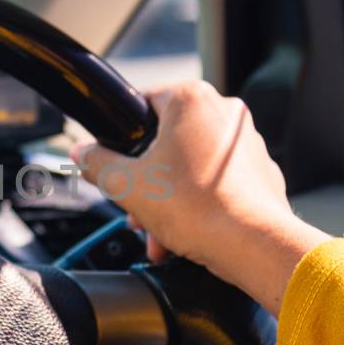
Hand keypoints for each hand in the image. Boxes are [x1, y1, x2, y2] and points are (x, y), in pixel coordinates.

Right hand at [72, 81, 326, 314]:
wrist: (250, 244)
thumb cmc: (195, 208)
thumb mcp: (127, 184)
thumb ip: (97, 162)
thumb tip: (82, 153)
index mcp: (191, 99)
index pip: (142, 103)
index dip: (124, 137)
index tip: (117, 163)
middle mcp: (225, 112)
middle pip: (168, 140)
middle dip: (148, 181)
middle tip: (137, 210)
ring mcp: (248, 141)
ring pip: (192, 165)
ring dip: (170, 198)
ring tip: (160, 234)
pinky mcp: (261, 171)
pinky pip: (218, 182)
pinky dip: (200, 203)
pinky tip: (187, 233)